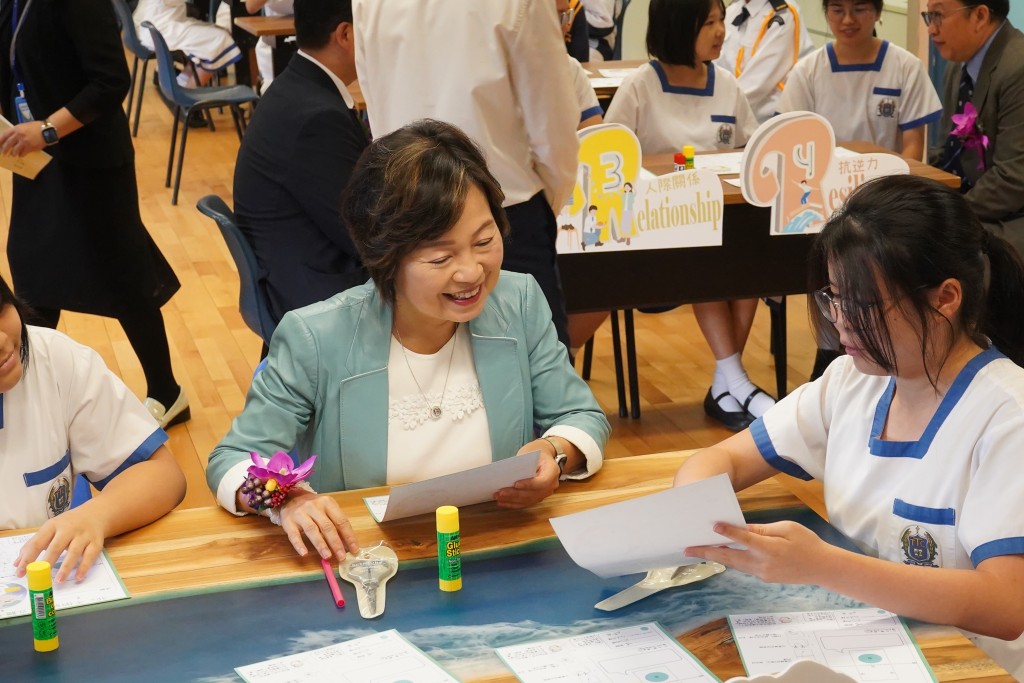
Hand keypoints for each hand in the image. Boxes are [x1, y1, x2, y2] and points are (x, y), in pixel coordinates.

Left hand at [0, 122, 45, 157]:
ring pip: (15, 150)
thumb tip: (13, 137)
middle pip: (8, 144)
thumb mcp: (25, 125)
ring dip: (13, 153)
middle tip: (3, 153)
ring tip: (13, 154)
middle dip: (4, 149)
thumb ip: (18, 130)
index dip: (0, 141)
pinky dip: (22, 154)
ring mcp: (24, 142)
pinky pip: (23, 152)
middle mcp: (19, 135)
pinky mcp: (30, 147)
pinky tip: (21, 155)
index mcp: (16, 129)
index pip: (4, 135)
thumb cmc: (37, 126)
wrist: (47, 130)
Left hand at [13, 507, 105, 583]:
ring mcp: (84, 535)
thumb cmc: (68, 524)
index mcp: (53, 525)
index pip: (38, 542)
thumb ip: (34, 544)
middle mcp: (69, 529)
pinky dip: (84, 567)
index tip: (20, 572)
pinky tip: (78, 577)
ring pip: (74, 551)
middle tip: (39, 575)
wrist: (95, 514)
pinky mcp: (96, 542)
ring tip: (58, 580)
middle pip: (56, 546)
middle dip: (47, 561)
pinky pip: (90, 555)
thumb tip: (17, 563)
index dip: (28, 558)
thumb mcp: (50, 528)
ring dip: (66, 567)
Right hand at [278, 492, 359, 561]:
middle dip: (336, 543)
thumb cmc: (313, 506)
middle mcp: (314, 507)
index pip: (341, 521)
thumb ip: (336, 524)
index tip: (354, 549)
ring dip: (320, 544)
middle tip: (342, 556)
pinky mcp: (288, 521)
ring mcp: (300, 513)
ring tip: (327, 556)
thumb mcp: (326, 509)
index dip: (348, 536)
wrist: (289, 497)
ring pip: (312, 530)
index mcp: (327, 503)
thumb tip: (346, 544)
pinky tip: (304, 553)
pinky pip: (294, 534)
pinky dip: (299, 544)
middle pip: (327, 526)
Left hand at [494, 442, 560, 508]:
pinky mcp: (538, 498)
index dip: (528, 485)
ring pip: (527, 500)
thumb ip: (522, 464)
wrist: (545, 458)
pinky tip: (502, 502)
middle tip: (500, 492)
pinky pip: (525, 503)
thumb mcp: (531, 453)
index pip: (541, 482)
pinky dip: (513, 503)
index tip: (515, 484)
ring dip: (511, 500)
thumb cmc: (537, 454)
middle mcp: (551, 485)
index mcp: (552, 471)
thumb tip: (507, 475)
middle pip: (532, 494)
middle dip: (515, 494)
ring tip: (498, 497)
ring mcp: (545, 493)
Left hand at [683, 521, 834, 584]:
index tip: (713, 526)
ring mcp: (763, 574)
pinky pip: (743, 567)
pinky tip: (721, 554)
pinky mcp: (764, 578)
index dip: (728, 532)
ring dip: (716, 557)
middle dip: (707, 553)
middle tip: (687, 550)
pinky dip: (731, 560)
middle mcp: (763, 564)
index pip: (744, 539)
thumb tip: (741, 528)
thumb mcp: (786, 528)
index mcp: (770, 548)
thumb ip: (763, 529)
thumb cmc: (807, 542)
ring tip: (698, 551)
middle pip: (730, 558)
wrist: (823, 568)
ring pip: (734, 564)